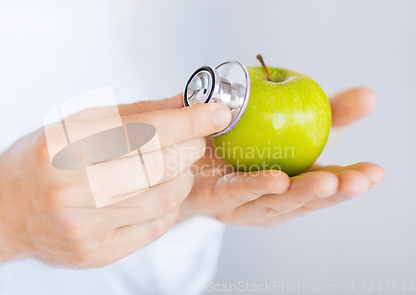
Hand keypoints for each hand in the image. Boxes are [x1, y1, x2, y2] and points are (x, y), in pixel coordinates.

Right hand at [0, 95, 232, 275]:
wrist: (2, 209)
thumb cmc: (39, 160)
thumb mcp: (76, 123)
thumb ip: (135, 114)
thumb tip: (184, 104)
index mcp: (64, 146)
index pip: (144, 130)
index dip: (188, 121)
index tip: (215, 112)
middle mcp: (70, 189)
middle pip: (158, 167)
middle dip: (190, 148)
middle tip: (195, 137)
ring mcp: (83, 227)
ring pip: (163, 199)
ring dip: (183, 177)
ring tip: (175, 165)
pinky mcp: (94, 253)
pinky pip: (154, 227)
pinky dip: (169, 204)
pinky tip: (159, 190)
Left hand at [182, 87, 384, 225]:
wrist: (187, 149)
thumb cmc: (243, 141)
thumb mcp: (288, 122)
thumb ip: (327, 112)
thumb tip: (370, 95)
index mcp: (293, 184)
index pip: (327, 184)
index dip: (351, 181)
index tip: (376, 173)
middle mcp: (271, 201)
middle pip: (305, 200)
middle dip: (333, 192)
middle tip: (356, 181)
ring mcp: (244, 205)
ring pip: (275, 203)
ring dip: (301, 194)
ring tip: (325, 182)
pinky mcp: (216, 200)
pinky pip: (236, 192)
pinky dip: (256, 187)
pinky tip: (276, 180)